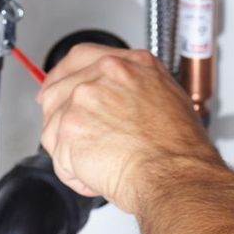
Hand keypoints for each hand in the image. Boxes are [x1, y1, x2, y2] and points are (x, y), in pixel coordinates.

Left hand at [35, 44, 219, 214]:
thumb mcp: (167, 99)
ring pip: (54, 125)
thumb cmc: (179, 150)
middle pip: (57, 90)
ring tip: (102, 164)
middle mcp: (104, 74)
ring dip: (71, 151)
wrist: (175, 175)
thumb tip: (116, 101)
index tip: (56, 88)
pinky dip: (74, 173)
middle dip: (61, 120)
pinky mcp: (69, 128)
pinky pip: (58, 156)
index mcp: (129, 64)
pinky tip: (98, 175)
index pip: (80, 57)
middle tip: (76, 142)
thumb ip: (133, 90)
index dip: (63, 76)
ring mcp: (83, 98)